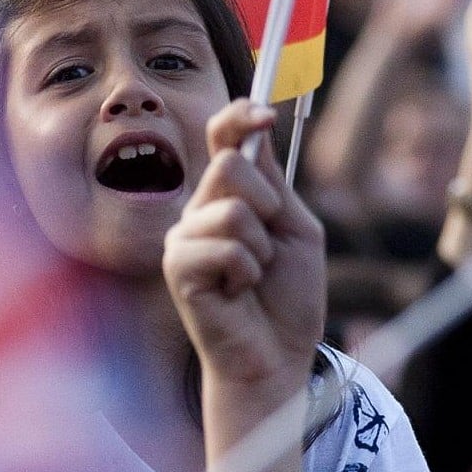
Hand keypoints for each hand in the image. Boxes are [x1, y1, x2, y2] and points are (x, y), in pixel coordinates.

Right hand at [163, 101, 326, 394]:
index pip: (221, 136)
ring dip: (261, 247)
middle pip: (229, 164)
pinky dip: (247, 271)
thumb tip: (256, 129)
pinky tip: (237, 293)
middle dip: (266, 202)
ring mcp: (183, 237)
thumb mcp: (295, 227)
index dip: (239, 115)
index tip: (265, 115)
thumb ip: (274, 182)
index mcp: (227, 194)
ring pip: (232, 209)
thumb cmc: (286, 297)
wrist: (277, 356)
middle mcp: (198, 209)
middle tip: (269, 245)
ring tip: (253, 276)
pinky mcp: (177, 267)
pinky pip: (226, 247)